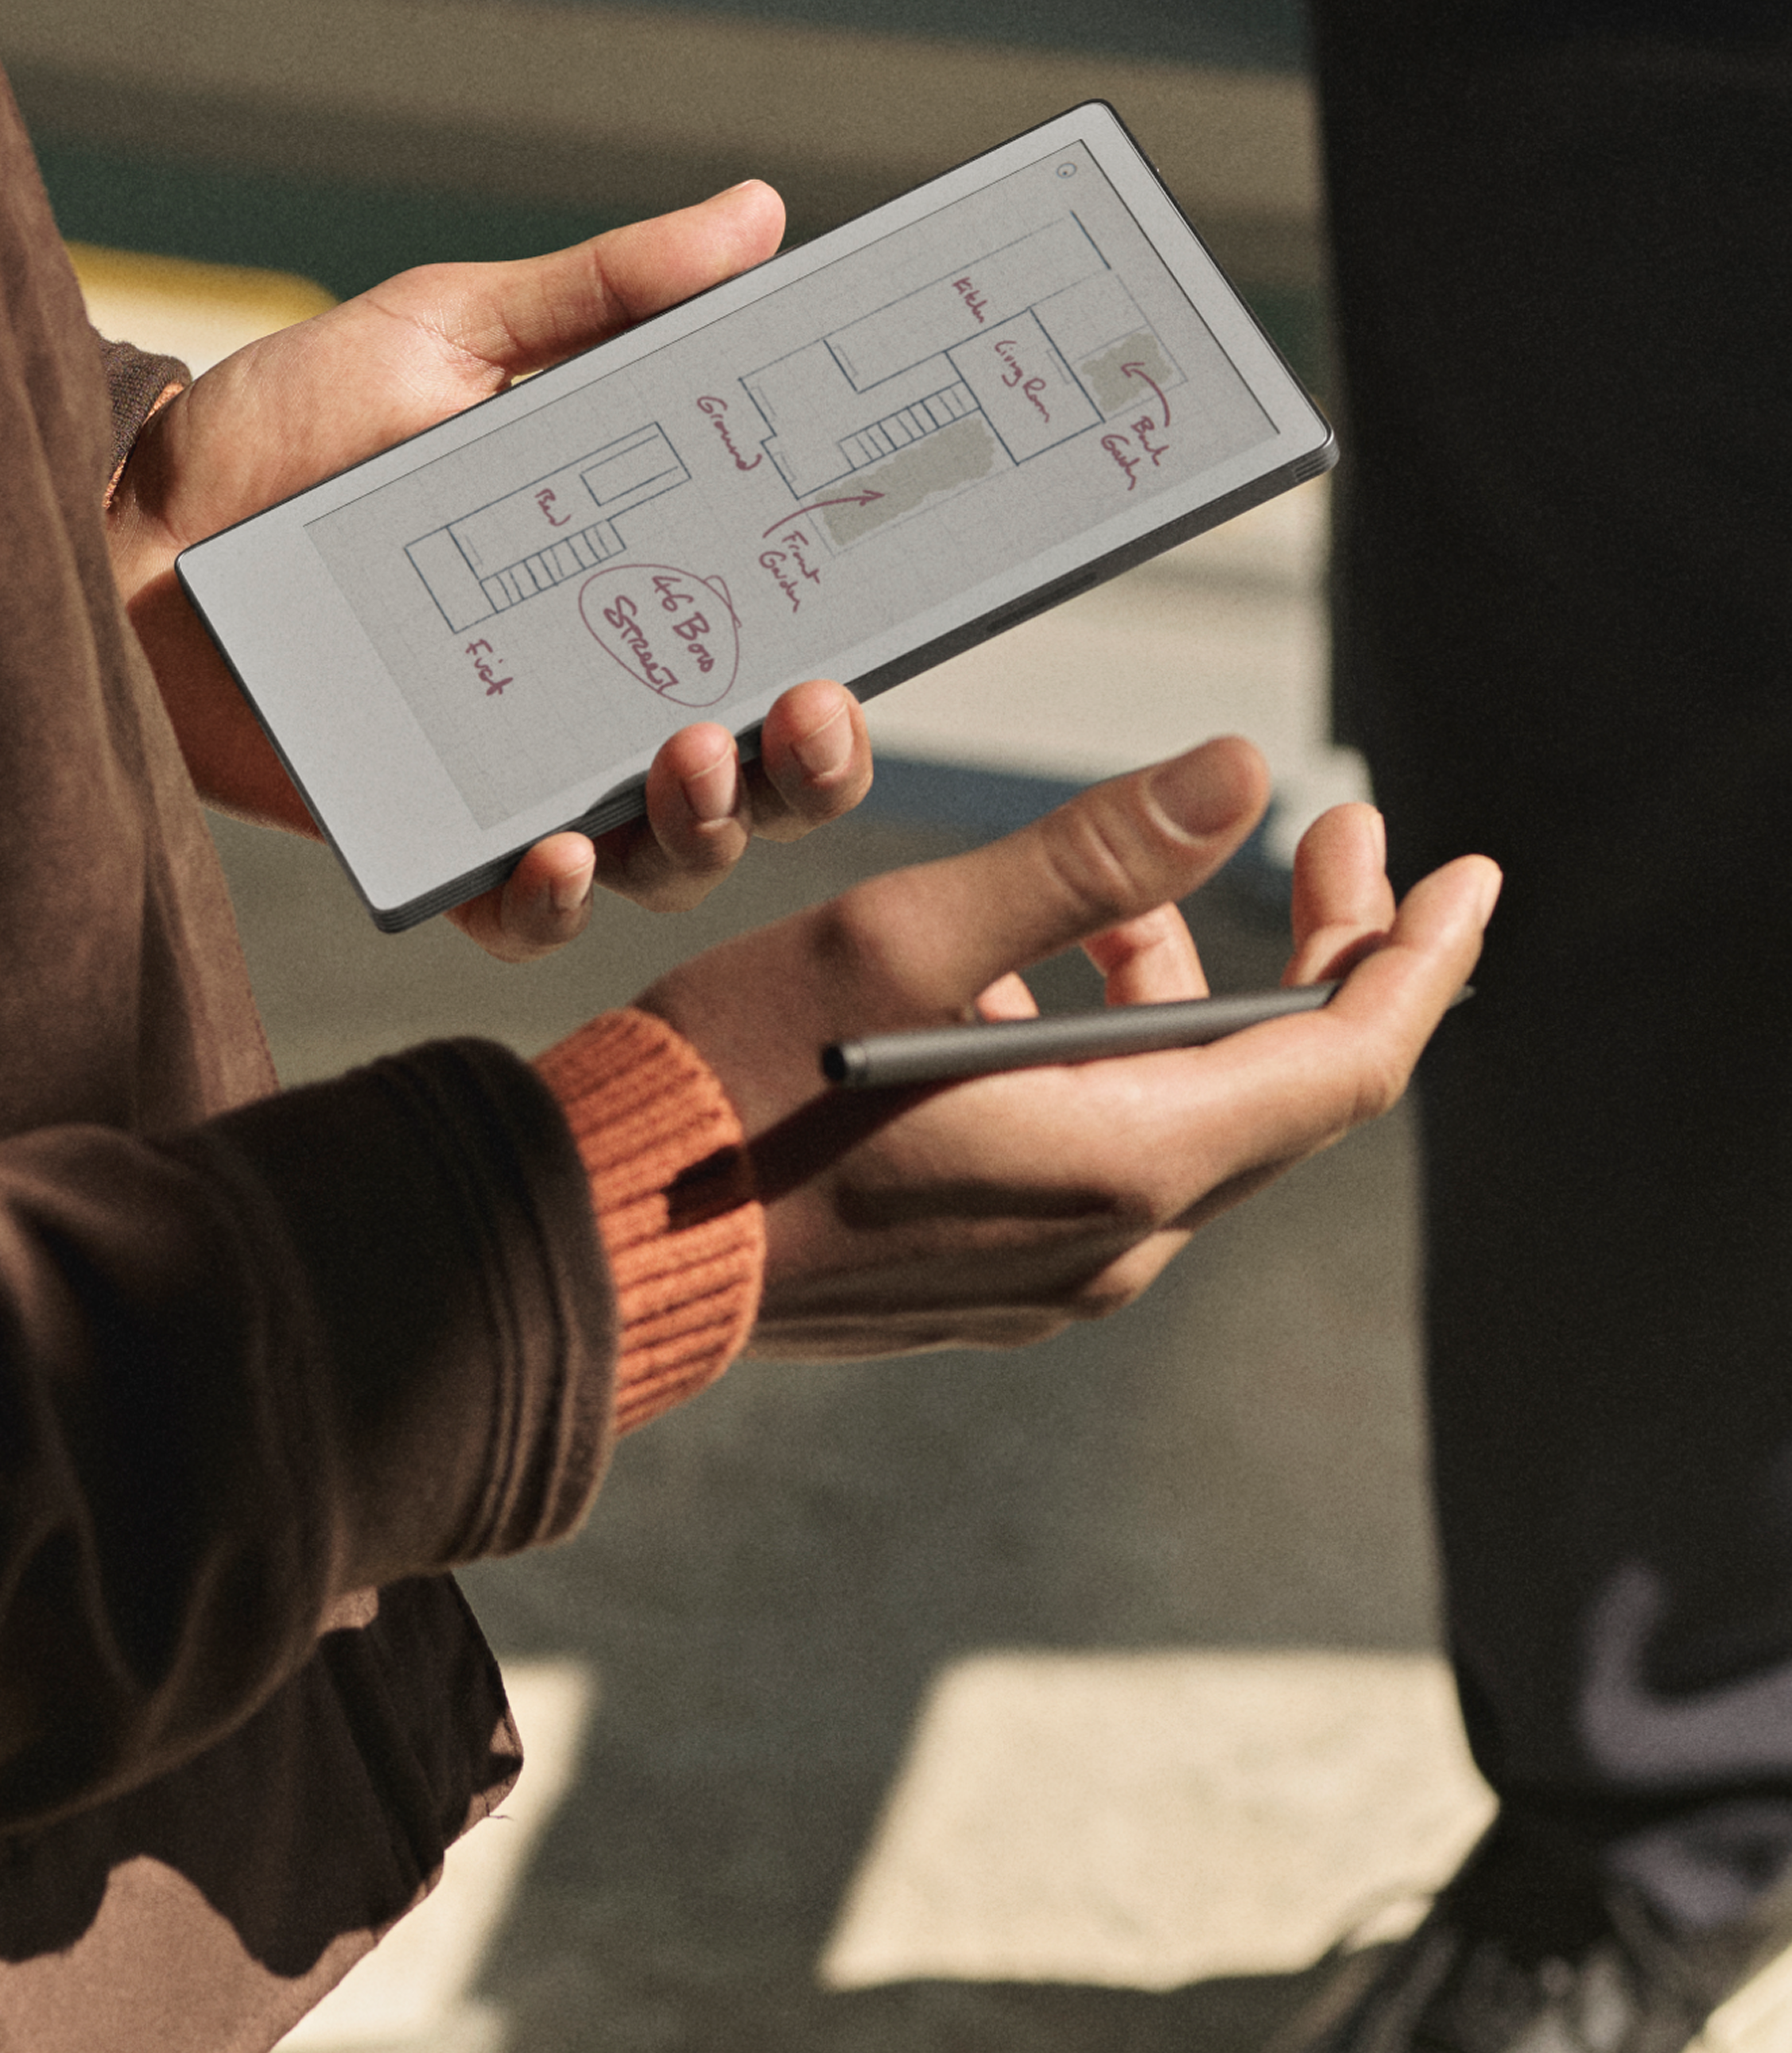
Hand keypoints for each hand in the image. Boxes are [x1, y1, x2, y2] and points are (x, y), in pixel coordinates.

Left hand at [104, 186, 876, 959]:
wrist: (125, 525)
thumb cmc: (285, 429)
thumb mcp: (449, 333)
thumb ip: (606, 293)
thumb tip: (759, 216)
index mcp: (634, 576)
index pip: (783, 629)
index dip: (857, 645)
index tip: (880, 621)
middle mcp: (598, 690)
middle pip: (763, 771)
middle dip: (812, 763)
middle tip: (807, 706)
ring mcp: (520, 774)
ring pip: (667, 856)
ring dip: (706, 827)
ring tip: (687, 758)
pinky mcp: (429, 840)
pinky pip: (518, 917)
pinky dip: (549, 902)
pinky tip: (555, 853)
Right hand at [638, 737, 1497, 1356]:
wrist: (596, 1249)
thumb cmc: (728, 1091)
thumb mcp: (902, 937)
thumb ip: (1084, 862)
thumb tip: (1238, 776)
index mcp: (1123, 1163)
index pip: (1345, 1061)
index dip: (1413, 957)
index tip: (1456, 866)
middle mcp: (1114, 1240)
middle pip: (1280, 1088)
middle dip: (1315, 952)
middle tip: (1325, 834)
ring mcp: (1050, 1271)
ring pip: (1182, 1114)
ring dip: (1178, 993)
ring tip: (1114, 894)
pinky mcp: (986, 1276)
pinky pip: (1100, 1152)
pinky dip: (1099, 1055)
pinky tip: (1009, 988)